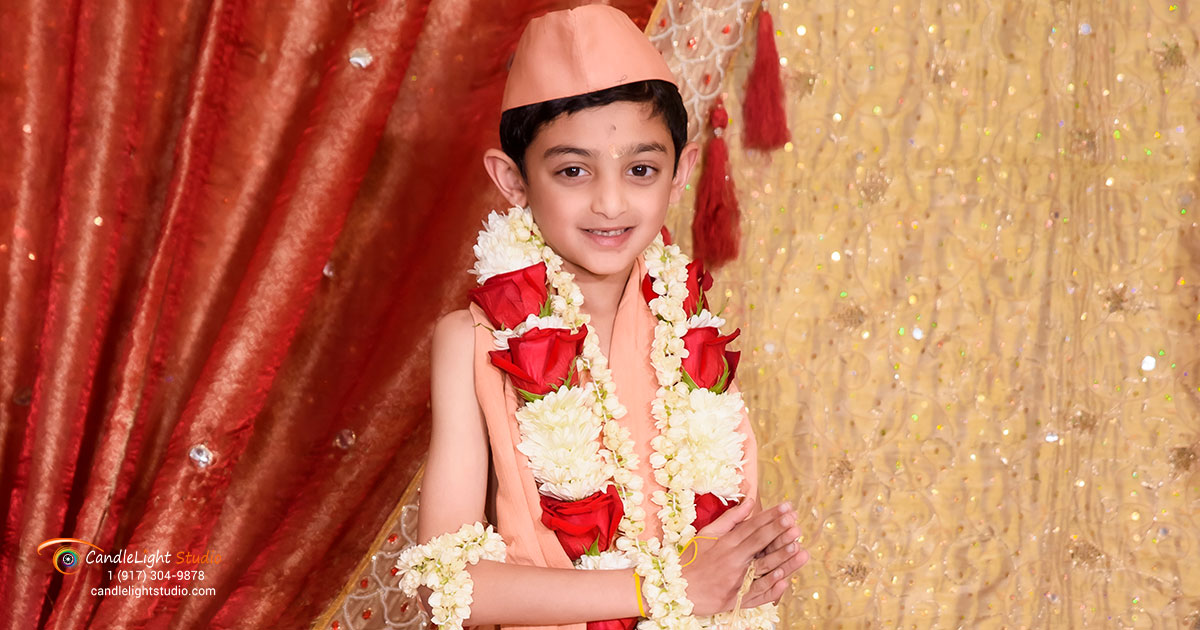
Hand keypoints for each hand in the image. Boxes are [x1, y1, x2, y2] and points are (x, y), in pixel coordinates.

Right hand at [679, 501, 808, 615]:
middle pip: (759, 544)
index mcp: (725, 544)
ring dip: (782, 558)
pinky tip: (785, 580)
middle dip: (779, 531)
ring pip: (763, 569)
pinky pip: (757, 594)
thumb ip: (730, 518)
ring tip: (799, 547)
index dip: (771, 517)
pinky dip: (771, 589)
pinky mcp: (737, 599)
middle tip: (795, 521)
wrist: (678, 589)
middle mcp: (732, 561)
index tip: (787, 508)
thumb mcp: (707, 534)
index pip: (752, 527)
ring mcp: (736, 581)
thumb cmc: (691, 559)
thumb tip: (750, 502)